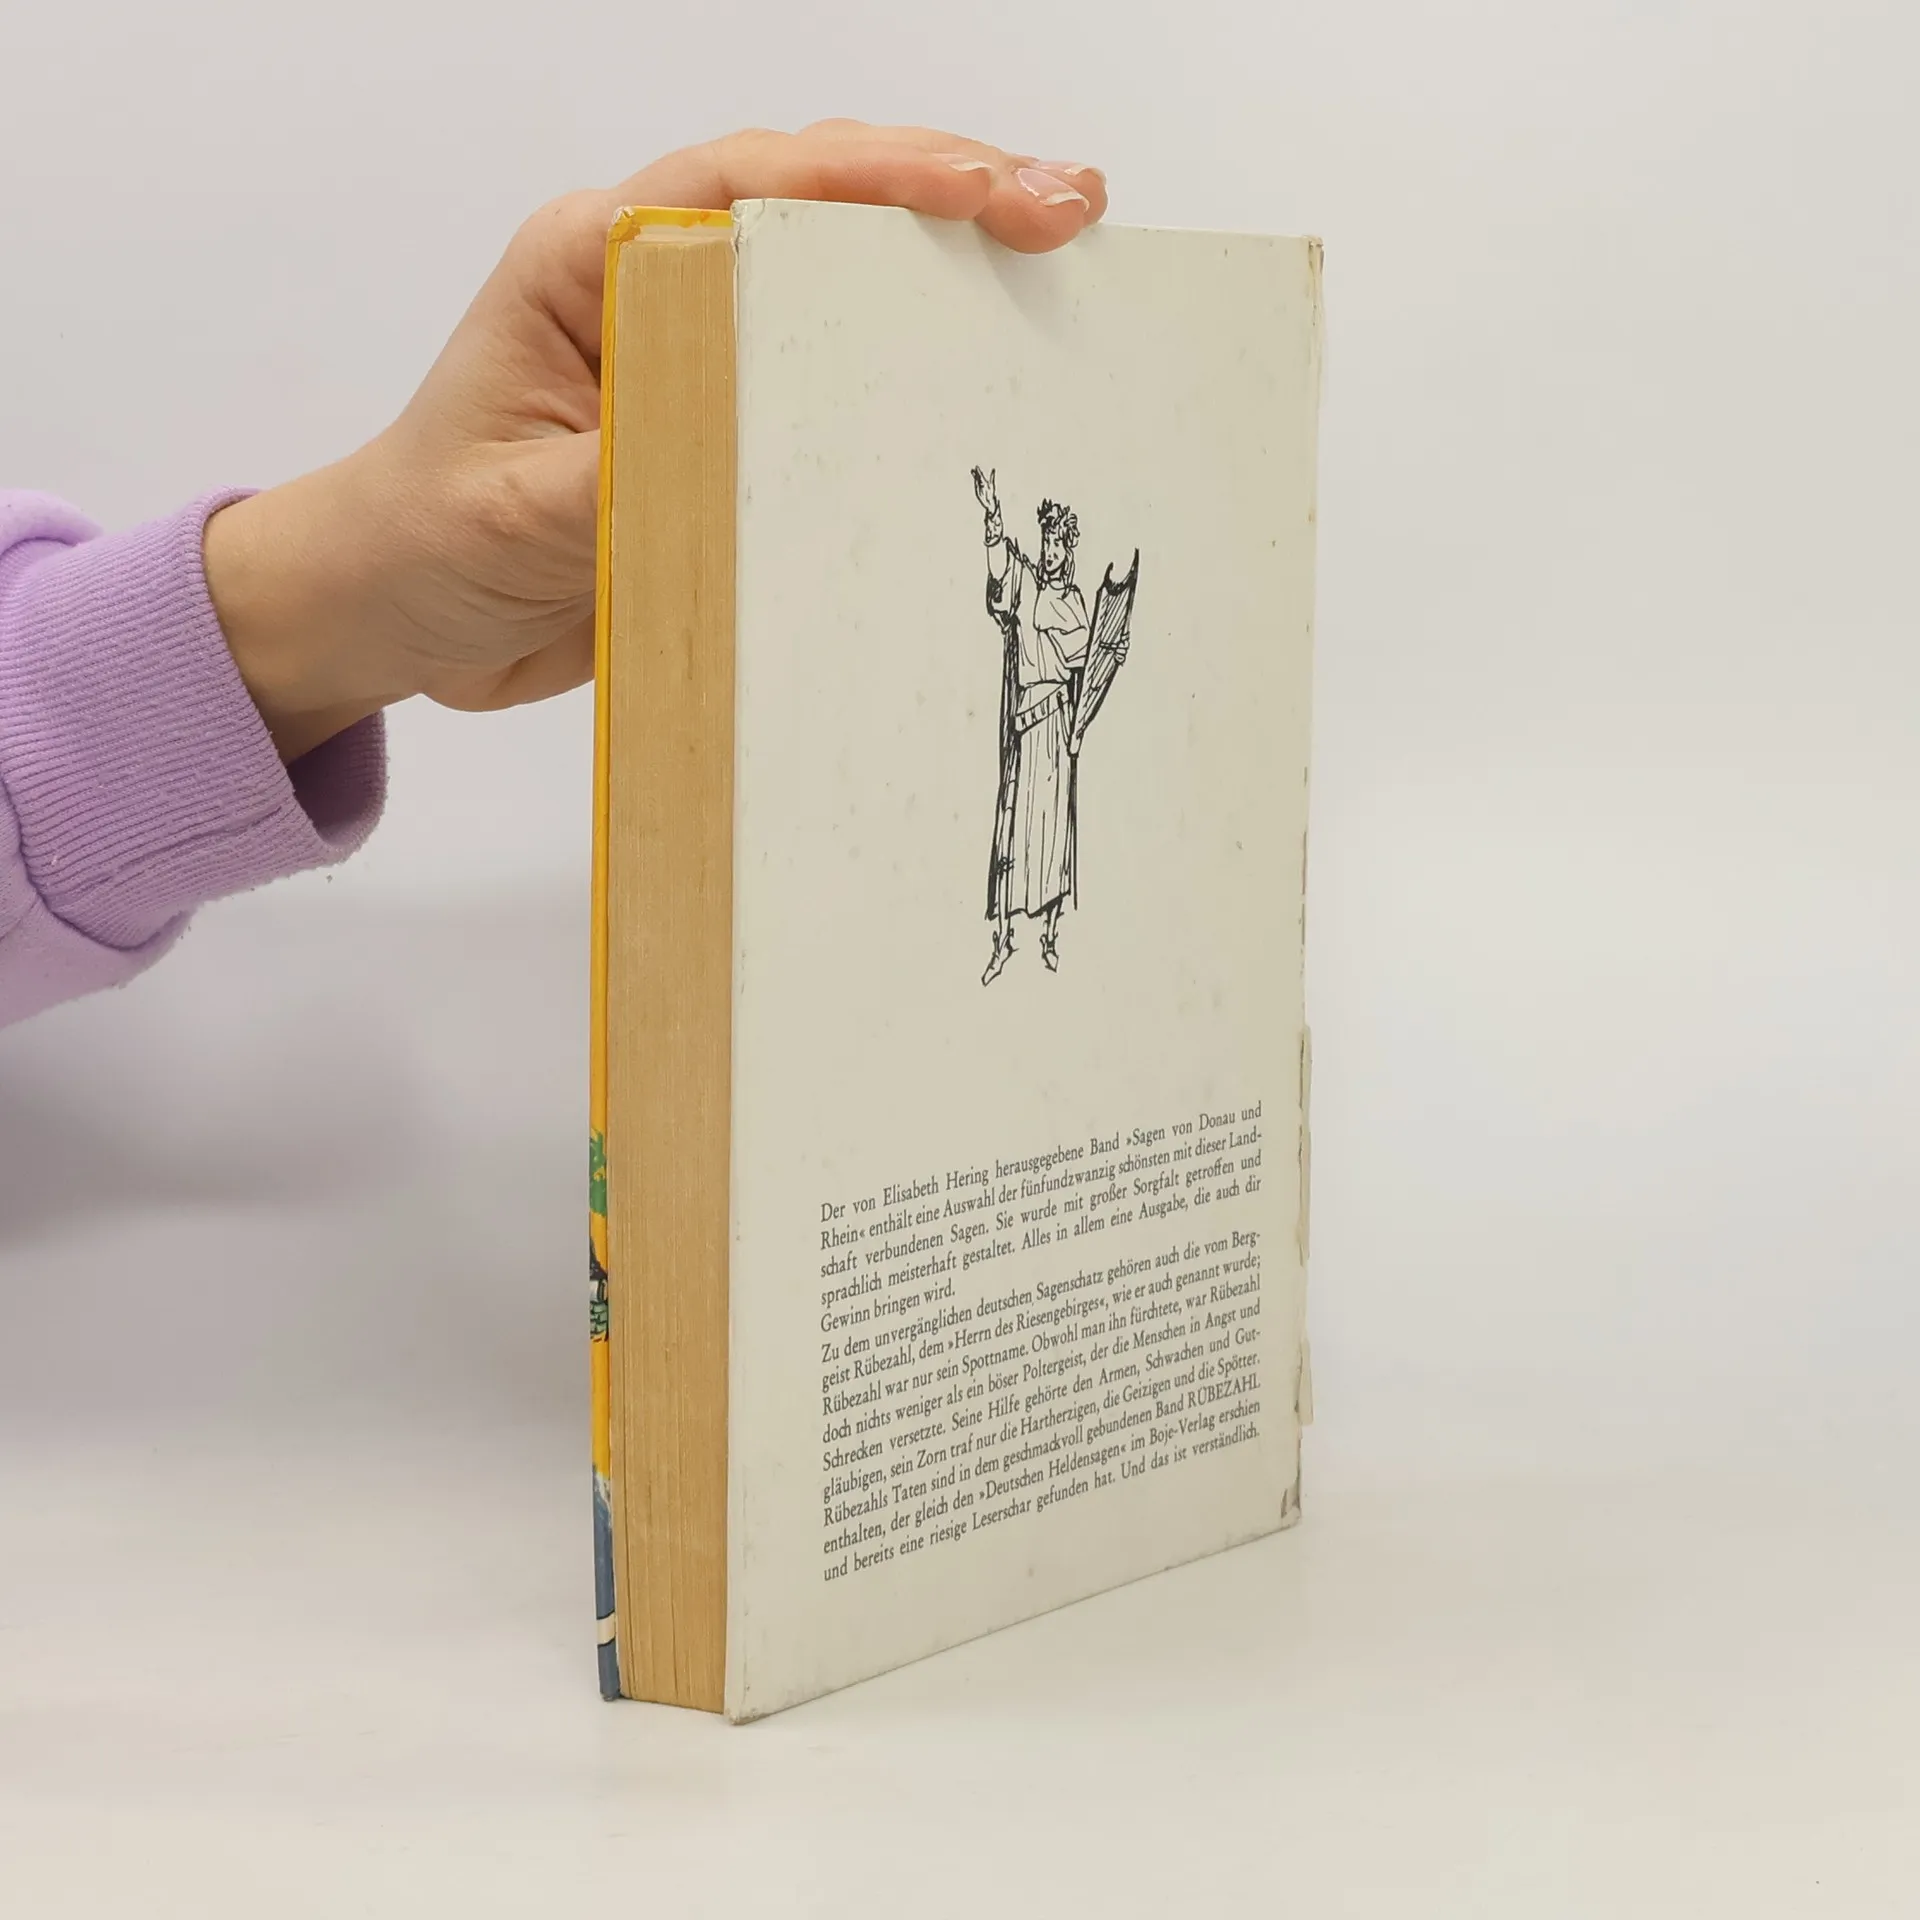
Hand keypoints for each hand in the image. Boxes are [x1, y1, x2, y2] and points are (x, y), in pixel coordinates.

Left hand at [204, 122, 1107, 760]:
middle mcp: (655, 289)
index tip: (994, 194)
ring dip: (949, 283)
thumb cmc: (424, 542)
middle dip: (952, 199)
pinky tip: (981, 397)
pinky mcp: (725, 434)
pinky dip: (908, 389)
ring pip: (841, 290)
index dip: (882, 177)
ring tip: (1062, 285)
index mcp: (592, 262)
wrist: (395, 618)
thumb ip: (626, 478)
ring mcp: (699, 359)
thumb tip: (744, 454)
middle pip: (822, 208)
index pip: (752, 183)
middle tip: (1072, 212)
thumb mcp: (514, 516)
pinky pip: (831, 400)